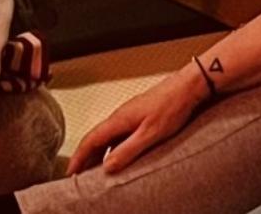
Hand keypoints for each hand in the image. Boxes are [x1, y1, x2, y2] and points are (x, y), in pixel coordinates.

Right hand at [68, 62, 211, 175]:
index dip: (78, 157)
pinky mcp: (139, 116)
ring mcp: (130, 115)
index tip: (71, 172)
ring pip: (107, 136)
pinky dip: (112, 147)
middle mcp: (120, 115)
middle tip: (79, 175)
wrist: (189, 86)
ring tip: (96, 170)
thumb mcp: (150, 133)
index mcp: (119, 119)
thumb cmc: (173, 105)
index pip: (90, 140)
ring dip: (98, 153)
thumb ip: (128, 150)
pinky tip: (118, 156)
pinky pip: (118, 134)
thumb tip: (108, 165)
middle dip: (84, 157)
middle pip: (95, 139)